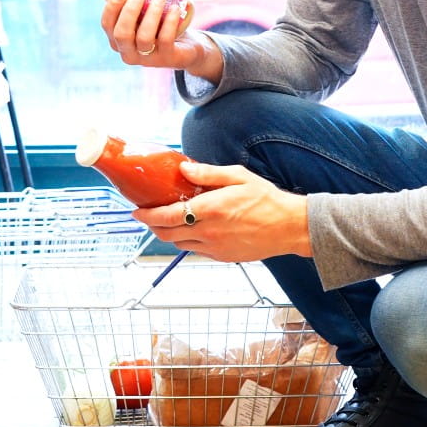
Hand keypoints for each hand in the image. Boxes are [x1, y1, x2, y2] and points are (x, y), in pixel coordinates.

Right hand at [100, 0, 221, 80]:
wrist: (188, 49)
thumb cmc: (161, 28)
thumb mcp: (145, 17)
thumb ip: (136, 3)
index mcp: (118, 41)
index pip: (107, 26)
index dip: (111, 9)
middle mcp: (129, 53)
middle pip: (122, 33)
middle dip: (129, 11)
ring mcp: (148, 59)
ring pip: (144, 37)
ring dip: (152, 14)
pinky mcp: (168, 59)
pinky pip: (166, 39)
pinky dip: (170, 22)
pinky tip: (175, 8)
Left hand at [132, 161, 311, 261]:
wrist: (289, 227)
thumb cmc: (268, 200)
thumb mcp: (239, 177)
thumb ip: (208, 174)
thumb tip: (183, 170)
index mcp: (211, 209)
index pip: (166, 216)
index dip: (147, 215)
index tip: (137, 210)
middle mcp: (208, 231)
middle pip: (166, 234)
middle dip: (152, 226)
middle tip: (149, 215)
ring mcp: (214, 247)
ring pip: (178, 244)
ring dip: (168, 234)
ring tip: (170, 220)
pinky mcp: (222, 256)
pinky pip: (195, 250)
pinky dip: (187, 240)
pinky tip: (194, 228)